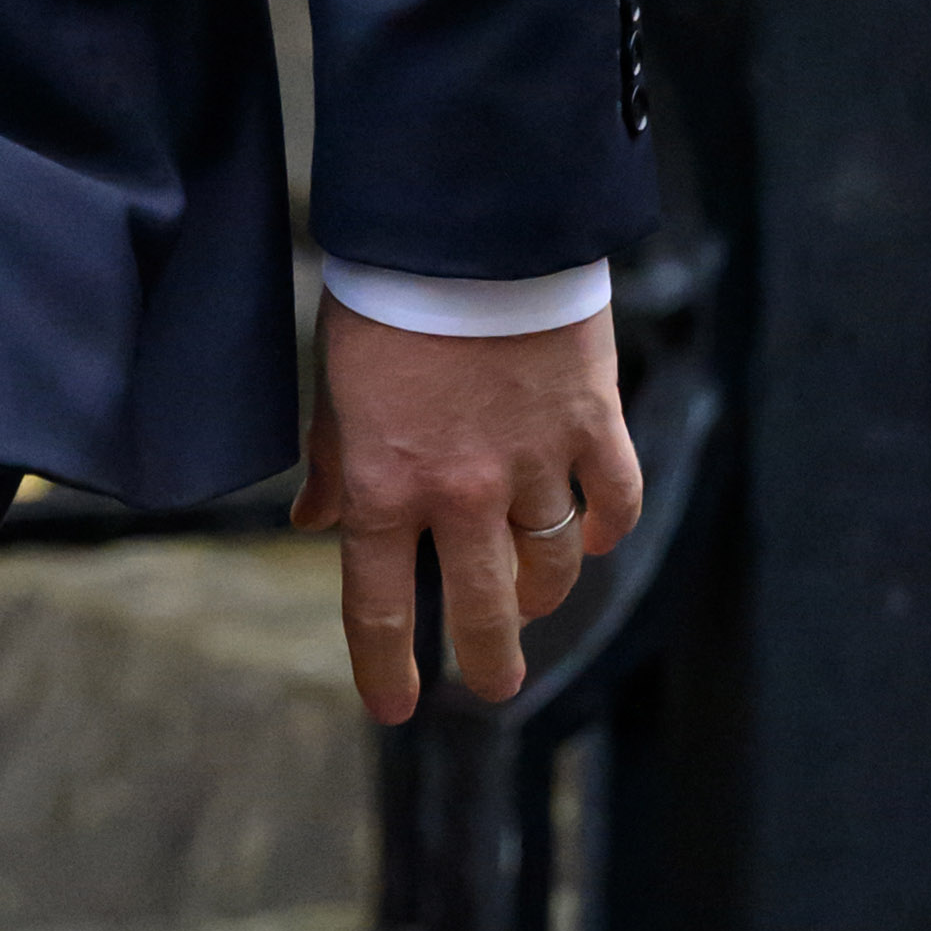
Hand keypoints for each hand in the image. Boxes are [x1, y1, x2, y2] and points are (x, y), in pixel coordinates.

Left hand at [296, 304, 640, 720]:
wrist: (468, 222)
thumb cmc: (388, 298)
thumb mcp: (335, 384)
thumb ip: (333, 461)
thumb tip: (315, 519)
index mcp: (386, 487)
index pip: (382, 608)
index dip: (388, 669)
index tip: (397, 708)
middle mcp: (462, 493)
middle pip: (486, 612)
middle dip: (490, 661)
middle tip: (496, 684)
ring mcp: (535, 463)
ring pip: (554, 564)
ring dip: (545, 593)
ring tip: (536, 600)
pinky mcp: (593, 422)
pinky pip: (614, 500)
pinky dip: (607, 527)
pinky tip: (598, 536)